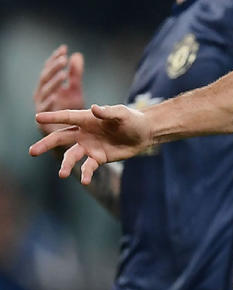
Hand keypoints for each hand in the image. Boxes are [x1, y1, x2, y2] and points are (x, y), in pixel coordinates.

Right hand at [29, 104, 150, 183]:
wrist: (144, 134)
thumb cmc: (132, 120)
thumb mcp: (122, 114)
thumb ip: (108, 112)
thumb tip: (94, 108)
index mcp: (87, 119)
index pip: (67, 117)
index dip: (53, 117)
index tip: (37, 117)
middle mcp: (84, 133)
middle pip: (61, 138)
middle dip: (46, 144)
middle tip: (32, 152)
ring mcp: (90, 146)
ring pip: (72, 156)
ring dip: (66, 165)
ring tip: (61, 174)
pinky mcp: (98, 158)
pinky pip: (88, 167)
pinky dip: (86, 174)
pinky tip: (85, 181)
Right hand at [33, 45, 85, 134]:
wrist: (69, 136)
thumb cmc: (70, 110)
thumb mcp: (74, 91)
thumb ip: (74, 74)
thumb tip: (76, 54)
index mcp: (48, 86)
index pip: (50, 69)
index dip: (55, 59)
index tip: (64, 48)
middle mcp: (42, 95)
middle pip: (46, 79)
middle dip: (53, 68)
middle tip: (63, 59)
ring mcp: (42, 107)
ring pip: (45, 92)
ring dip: (53, 82)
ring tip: (62, 73)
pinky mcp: (44, 121)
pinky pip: (46, 111)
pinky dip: (49, 102)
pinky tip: (55, 96)